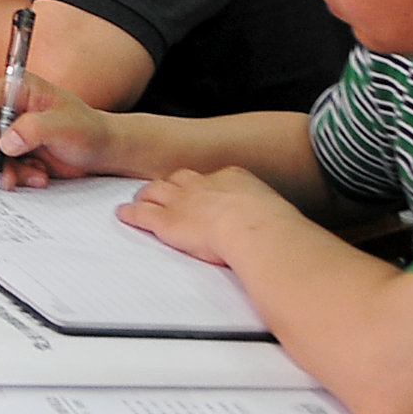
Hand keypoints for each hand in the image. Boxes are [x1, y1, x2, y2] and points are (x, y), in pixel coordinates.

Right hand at [0, 67, 116, 186]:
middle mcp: (10, 107)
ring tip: (35, 175)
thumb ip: (34, 129)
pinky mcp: (12, 150)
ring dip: (8, 169)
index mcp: (19, 89)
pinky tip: (37, 175)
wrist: (102, 152)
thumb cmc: (90, 131)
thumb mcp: (65, 127)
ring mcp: (9, 130)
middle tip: (5, 173)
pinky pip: (0, 165)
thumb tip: (6, 141)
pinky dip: (15, 175)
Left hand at [119, 165, 299, 265]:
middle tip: (166, 188)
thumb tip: (288, 236)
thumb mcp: (276, 213)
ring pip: (156, 190)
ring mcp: (182, 200)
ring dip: (147, 194)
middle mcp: (204, 184)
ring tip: (141, 198)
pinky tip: (123, 214)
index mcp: (234, 178)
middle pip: (180, 177)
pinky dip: (131, 213)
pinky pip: (142, 213)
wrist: (254, 229)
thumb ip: (273, 220)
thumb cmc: (273, 227)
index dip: (204, 183)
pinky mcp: (165, 220)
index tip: (203, 189)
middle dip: (172, 183)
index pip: (214, 177)